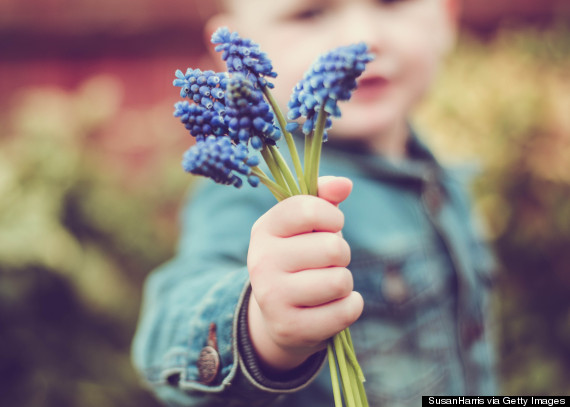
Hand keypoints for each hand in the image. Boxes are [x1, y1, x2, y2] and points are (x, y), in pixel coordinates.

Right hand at [246, 176, 363, 372]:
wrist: (278, 313)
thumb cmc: (300, 257)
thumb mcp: (305, 225)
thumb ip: (324, 197)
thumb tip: (345, 184)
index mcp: (264, 229)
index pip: (307, 208)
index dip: (332, 216)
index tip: (331, 226)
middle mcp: (261, 261)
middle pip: (332, 248)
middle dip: (341, 254)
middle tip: (327, 262)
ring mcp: (272, 297)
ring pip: (340, 281)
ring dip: (344, 281)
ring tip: (327, 284)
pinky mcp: (289, 327)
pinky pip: (345, 311)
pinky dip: (351, 306)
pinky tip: (335, 305)